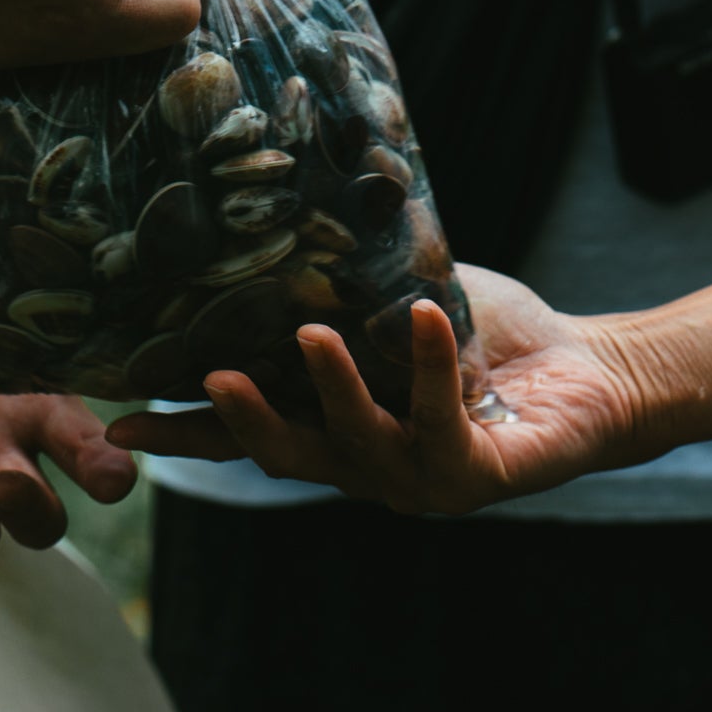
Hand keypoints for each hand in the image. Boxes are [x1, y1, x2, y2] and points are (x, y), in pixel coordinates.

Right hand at [106, 268, 652, 514]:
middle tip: (208, 381)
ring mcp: (419, 481)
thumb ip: (340, 295)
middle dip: (242, 424)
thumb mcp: (396, 308)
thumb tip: (269, 230)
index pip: (251, 436)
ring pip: (358, 442)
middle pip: (288, 455)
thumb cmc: (488, 339)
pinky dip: (426, 362)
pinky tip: (419, 315)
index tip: (119, 424)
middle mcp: (368, 469)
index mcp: (337, 434)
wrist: (591, 371)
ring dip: (332, 388)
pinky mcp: (475, 476)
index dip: (188, 434)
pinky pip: (441, 417)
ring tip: (310, 336)